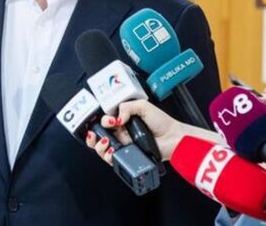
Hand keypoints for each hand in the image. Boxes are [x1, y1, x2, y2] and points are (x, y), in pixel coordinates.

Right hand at [85, 100, 219, 164]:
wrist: (173, 138)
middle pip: (98, 136)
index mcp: (122, 120)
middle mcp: (120, 133)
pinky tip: (112, 151)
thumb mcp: (143, 106)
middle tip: (97, 133)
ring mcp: (123, 146)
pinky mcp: (127, 156)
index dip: (101, 120)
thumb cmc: (162, 122)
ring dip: (98, 145)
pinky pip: (112, 159)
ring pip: (101, 149)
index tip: (109, 120)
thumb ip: (126, 106)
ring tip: (107, 142)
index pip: (103, 120)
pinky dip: (108, 156)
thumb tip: (116, 117)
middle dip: (92, 135)